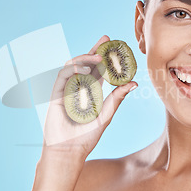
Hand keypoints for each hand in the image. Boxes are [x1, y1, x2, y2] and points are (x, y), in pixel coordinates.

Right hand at [42, 35, 136, 160]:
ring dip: (86, 58)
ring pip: (74, 66)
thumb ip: (116, 98)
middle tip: (106, 39)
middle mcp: (79, 88)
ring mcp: (67, 89)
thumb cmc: (86, 137)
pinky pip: (63, 76)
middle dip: (95, 50)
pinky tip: (84, 68)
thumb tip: (133, 83)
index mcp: (91, 92)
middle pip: (86, 63)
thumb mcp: (106, 115)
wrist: (69, 150)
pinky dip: (73, 69)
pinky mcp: (56, 93)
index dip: (106, 57)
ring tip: (98, 57)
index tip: (115, 46)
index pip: (99, 70)